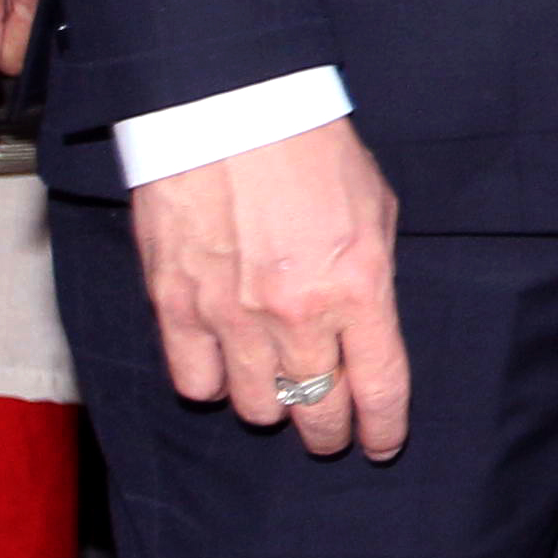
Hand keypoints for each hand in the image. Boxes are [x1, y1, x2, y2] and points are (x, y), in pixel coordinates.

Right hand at [133, 118, 405, 461]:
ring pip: (255, 407)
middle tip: (329, 431)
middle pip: (316, 409)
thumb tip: (365, 324)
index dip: (381, 427)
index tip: (380, 444)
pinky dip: (211, 384)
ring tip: (278, 392)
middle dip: (328, 430)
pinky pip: (194, 383)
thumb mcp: (376, 211)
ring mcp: (232, 317)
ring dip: (271, 406)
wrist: (231, 113)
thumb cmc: (312, 151)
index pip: (377, 385)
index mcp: (358, 287)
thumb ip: (370, 277)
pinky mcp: (177, 310)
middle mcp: (297, 315)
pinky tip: (224, 367)